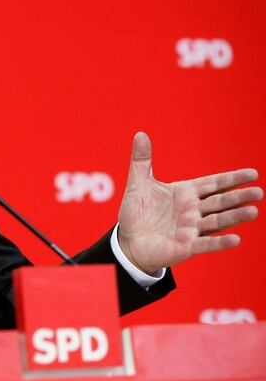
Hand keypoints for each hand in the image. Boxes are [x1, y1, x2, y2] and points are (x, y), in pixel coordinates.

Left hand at [118, 132, 261, 274]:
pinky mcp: (186, 247)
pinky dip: (220, 242)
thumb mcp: (139, 184)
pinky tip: (235, 239)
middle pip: (220, 201)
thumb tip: (140, 134)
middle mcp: (194, 210)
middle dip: (239, 196)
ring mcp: (192, 229)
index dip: (232, 179)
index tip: (253, 173)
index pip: (214, 183)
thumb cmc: (136, 212)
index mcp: (186, 193)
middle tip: (258, 192)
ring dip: (235, 217)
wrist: (128, 241)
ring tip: (253, 212)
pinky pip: (206, 243)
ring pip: (218, 221)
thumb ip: (142, 160)